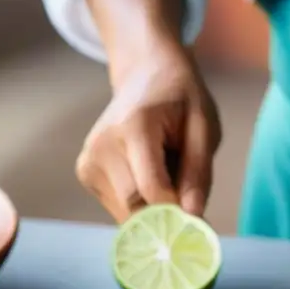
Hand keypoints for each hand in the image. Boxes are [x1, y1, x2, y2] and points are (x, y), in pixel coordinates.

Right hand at [75, 42, 220, 222]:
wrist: (145, 74)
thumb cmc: (180, 98)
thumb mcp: (204, 127)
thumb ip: (199, 172)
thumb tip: (193, 214)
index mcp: (133, 128)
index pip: (152, 190)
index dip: (178, 210)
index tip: (200, 214)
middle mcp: (102, 146)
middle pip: (135, 207)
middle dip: (166, 214)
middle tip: (188, 197)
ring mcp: (88, 160)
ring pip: (126, 213)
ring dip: (153, 208)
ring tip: (165, 174)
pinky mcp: (85, 173)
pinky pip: (119, 207)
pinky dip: (140, 204)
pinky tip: (148, 176)